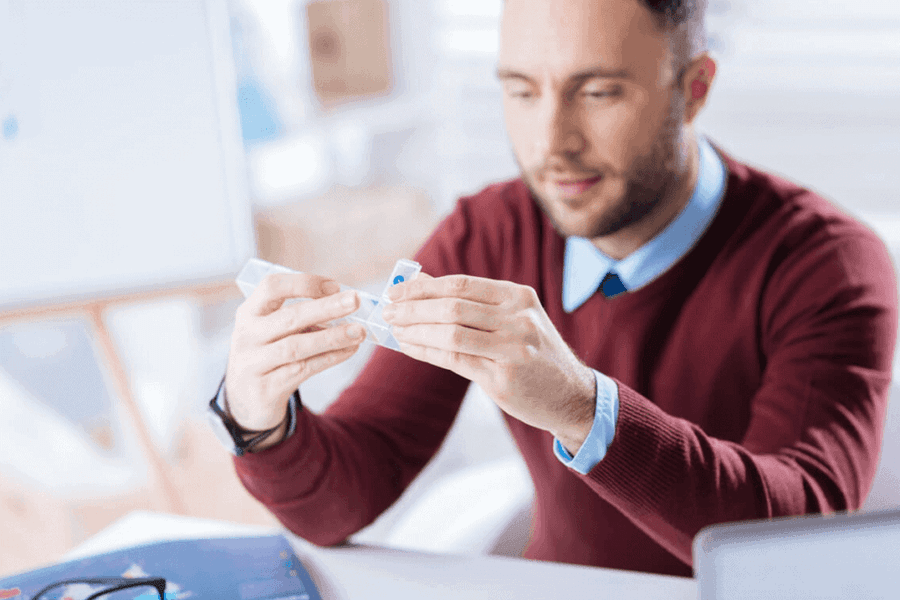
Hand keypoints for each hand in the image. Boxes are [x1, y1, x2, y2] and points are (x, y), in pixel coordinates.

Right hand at [225, 272, 365, 432]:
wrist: (246, 401)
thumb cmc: (267, 355)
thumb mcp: (272, 332)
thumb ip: (299, 318)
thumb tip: (343, 305)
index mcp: (249, 312)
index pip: (271, 287)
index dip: (303, 283)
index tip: (334, 285)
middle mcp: (247, 336)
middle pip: (289, 318)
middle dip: (326, 307)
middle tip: (355, 300)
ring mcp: (253, 364)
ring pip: (297, 347)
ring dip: (332, 337)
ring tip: (359, 331)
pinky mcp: (266, 389)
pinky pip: (303, 369)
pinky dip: (329, 358)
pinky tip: (349, 350)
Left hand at [383, 274, 595, 449]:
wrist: (571, 395)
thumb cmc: (534, 353)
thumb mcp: (514, 318)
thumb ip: (471, 302)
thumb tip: (420, 283)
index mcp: (519, 296)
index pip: (461, 284)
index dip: (424, 286)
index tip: (396, 291)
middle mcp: (518, 319)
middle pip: (452, 307)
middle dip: (413, 308)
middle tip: (387, 311)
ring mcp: (513, 349)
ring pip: (450, 333)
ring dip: (415, 330)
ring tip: (394, 329)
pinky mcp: (504, 379)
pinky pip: (454, 360)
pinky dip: (426, 352)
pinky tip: (409, 348)